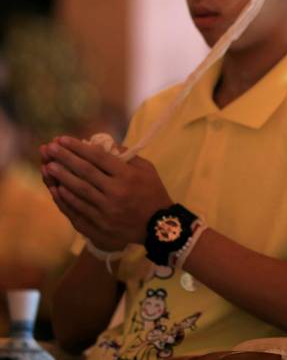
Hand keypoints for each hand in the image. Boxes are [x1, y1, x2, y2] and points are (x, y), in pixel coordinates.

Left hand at [43, 137, 173, 247]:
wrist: (159, 226)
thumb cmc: (153, 192)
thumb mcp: (147, 169)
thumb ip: (126, 155)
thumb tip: (103, 143)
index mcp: (128, 176)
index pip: (98, 157)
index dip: (78, 147)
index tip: (62, 139)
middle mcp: (116, 191)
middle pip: (85, 172)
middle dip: (64, 158)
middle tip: (49, 149)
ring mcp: (106, 210)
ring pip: (78, 191)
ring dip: (61, 177)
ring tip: (48, 167)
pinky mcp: (100, 225)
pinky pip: (78, 210)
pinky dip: (65, 199)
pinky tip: (56, 189)